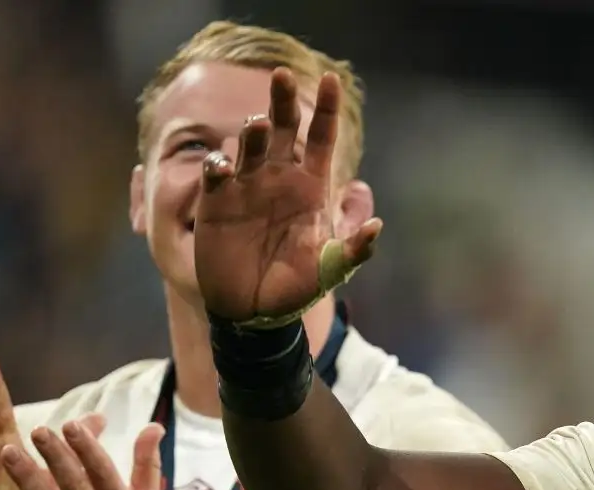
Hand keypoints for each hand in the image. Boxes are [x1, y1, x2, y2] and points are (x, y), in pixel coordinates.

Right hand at [194, 68, 381, 325]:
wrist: (258, 311)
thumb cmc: (297, 287)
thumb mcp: (333, 269)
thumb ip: (355, 248)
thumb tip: (376, 226)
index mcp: (311, 186)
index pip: (321, 138)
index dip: (325, 109)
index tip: (330, 79)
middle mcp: (279, 179)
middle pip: (283, 129)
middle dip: (282, 100)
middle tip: (280, 75)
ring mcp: (247, 188)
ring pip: (251, 147)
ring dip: (254, 133)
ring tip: (260, 125)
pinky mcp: (217, 204)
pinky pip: (217, 176)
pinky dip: (219, 168)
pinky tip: (224, 167)